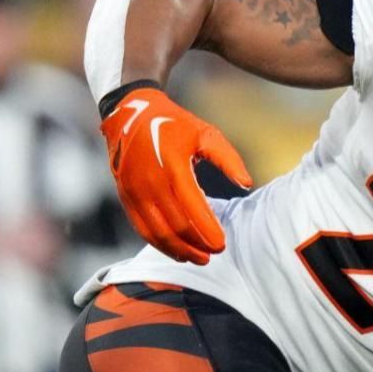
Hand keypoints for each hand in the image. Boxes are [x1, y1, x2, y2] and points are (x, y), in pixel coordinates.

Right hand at [99, 85, 252, 263]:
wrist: (130, 113)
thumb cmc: (174, 124)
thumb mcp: (206, 134)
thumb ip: (228, 159)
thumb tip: (247, 184)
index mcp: (173, 164)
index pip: (193, 209)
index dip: (208, 231)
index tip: (222, 244)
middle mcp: (151, 181)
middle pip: (176, 226)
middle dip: (196, 244)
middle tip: (215, 253)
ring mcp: (134, 190)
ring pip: (158, 233)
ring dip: (179, 250)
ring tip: (199, 258)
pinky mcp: (125, 196)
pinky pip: (142, 228)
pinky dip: (160, 244)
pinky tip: (176, 251)